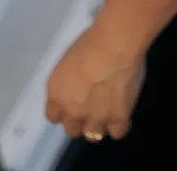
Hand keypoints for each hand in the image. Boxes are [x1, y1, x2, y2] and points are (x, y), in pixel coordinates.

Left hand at [45, 24, 145, 142]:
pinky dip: (120, 123)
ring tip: (109, 110)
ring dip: (99, 124)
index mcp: (57, 93)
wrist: (114, 43)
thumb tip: (78, 84)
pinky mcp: (117, 118)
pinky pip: (117, 132)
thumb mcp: (68, 60)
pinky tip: (123, 111)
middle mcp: (72, 110)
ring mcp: (94, 117)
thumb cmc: (91, 41)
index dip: (64, 110)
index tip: (72, 103)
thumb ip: (69, 80)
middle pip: (71, 129)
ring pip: (93, 135)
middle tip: (91, 106)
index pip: (53, 116)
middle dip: (80, 119)